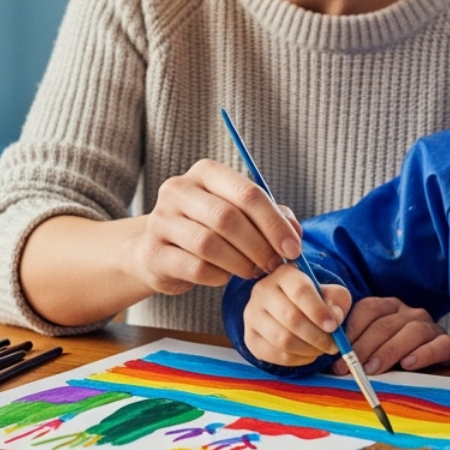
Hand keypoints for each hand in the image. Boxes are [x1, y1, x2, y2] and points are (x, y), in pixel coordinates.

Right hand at [132, 159, 301, 295]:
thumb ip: (271, 217)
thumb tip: (295, 233)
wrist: (159, 251)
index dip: (275, 224)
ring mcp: (161, 220)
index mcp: (206, 172)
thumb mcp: (239, 214)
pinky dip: (219, 276)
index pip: (247, 193)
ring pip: (209, 244)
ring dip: (240, 263)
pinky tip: (226, 277)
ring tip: (253, 272)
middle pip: (228, 218)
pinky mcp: (154, 252)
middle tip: (274, 264)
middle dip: (259, 246)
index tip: (292, 248)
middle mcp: (178, 189)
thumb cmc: (208, 228)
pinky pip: (196, 268)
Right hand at [242, 265, 350, 367]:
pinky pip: (276, 355)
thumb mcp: (331, 294)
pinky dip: (297, 360)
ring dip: (309, 350)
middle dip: (318, 336)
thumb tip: (333, 318)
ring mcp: (252, 315)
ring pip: (283, 339)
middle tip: (333, 346)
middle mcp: (263, 291)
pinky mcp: (250, 337)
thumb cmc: (315, 301)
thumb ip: (337, 302)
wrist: (291, 312)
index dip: (318, 311)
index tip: (333, 327)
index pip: (300, 291)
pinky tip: (308, 355)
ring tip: (322, 350)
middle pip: (291, 318)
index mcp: (285, 274)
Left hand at [332, 296, 449, 375]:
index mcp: (389, 308)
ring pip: (411, 331)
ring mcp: (431, 327)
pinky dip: (422, 354)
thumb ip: (359, 352)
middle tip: (351, 368)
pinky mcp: (448, 344)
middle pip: (385, 323)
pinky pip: (437, 345)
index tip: (337, 354)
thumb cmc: (398, 362)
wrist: (437, 373)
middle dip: (364, 346)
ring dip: (389, 351)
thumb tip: (333, 364)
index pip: (368, 309)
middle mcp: (410, 313)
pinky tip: (408, 365)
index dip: (351, 330)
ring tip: (373, 369)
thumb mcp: (376, 354)